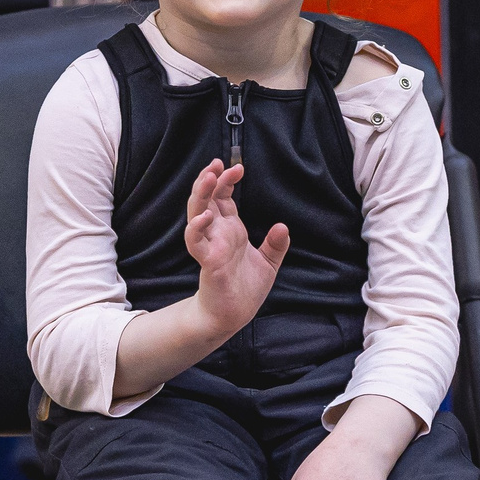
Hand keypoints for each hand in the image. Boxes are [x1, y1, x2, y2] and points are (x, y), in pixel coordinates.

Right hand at [185, 159, 289, 339]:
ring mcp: (210, 246)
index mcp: (230, 230)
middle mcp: (217, 234)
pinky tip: (206, 216)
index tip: (237, 167)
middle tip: (216, 163)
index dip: (226, 181)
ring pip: (197, 214)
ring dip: (200, 195)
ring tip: (208, 177)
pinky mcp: (208, 262)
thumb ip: (275, 245)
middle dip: (209, 180)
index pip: (222, 198)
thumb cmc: (245, 289)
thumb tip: (282, 226)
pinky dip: (197, 228)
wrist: (233, 316)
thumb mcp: (268, 263)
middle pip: (206, 199)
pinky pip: (196, 242)